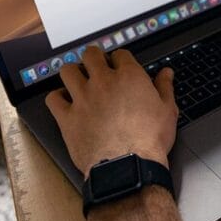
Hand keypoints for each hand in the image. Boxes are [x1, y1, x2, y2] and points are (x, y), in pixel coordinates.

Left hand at [45, 46, 177, 176]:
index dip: (120, 59)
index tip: (120, 67)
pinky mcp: (67, 118)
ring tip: (78, 80)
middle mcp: (103, 82)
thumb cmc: (150, 140)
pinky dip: (57, 97)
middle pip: (91, 55)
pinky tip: (64, 101)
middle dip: (94, 58)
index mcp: (129, 77)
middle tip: (97, 67)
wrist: (129, 166)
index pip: (120, 54)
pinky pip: (53, 98)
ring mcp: (82, 98)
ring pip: (68, 70)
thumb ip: (165, 87)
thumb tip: (166, 73)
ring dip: (73, 72)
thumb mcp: (167, 111)